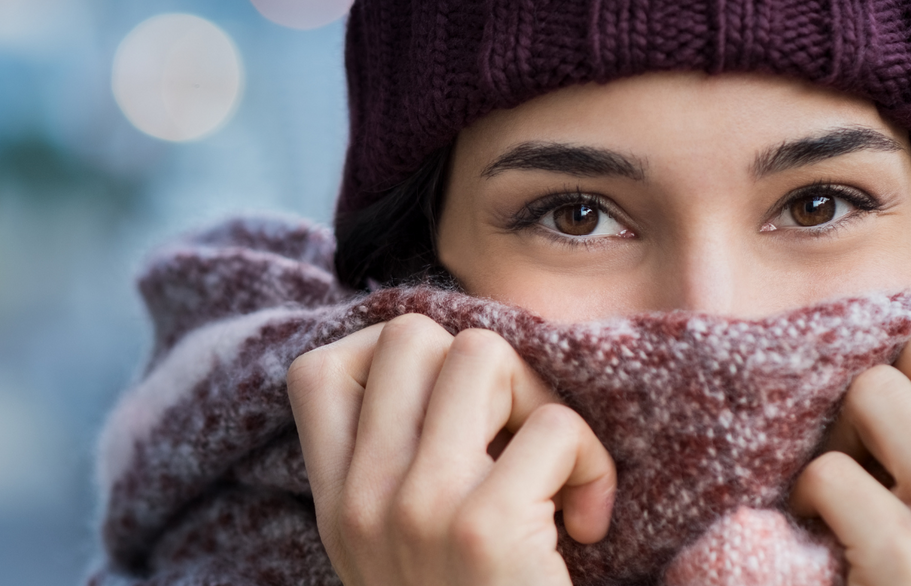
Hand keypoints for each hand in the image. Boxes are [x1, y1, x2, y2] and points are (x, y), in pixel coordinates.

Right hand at [287, 314, 617, 585]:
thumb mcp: (395, 556)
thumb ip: (394, 474)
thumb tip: (455, 363)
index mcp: (335, 504)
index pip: (319, 371)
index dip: (395, 363)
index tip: (453, 417)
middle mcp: (359, 499)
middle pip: (414, 337)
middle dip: (489, 370)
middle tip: (519, 442)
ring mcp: (414, 507)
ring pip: (483, 355)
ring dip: (541, 402)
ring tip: (555, 473)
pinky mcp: (482, 526)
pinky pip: (552, 426)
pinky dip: (591, 465)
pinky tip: (589, 527)